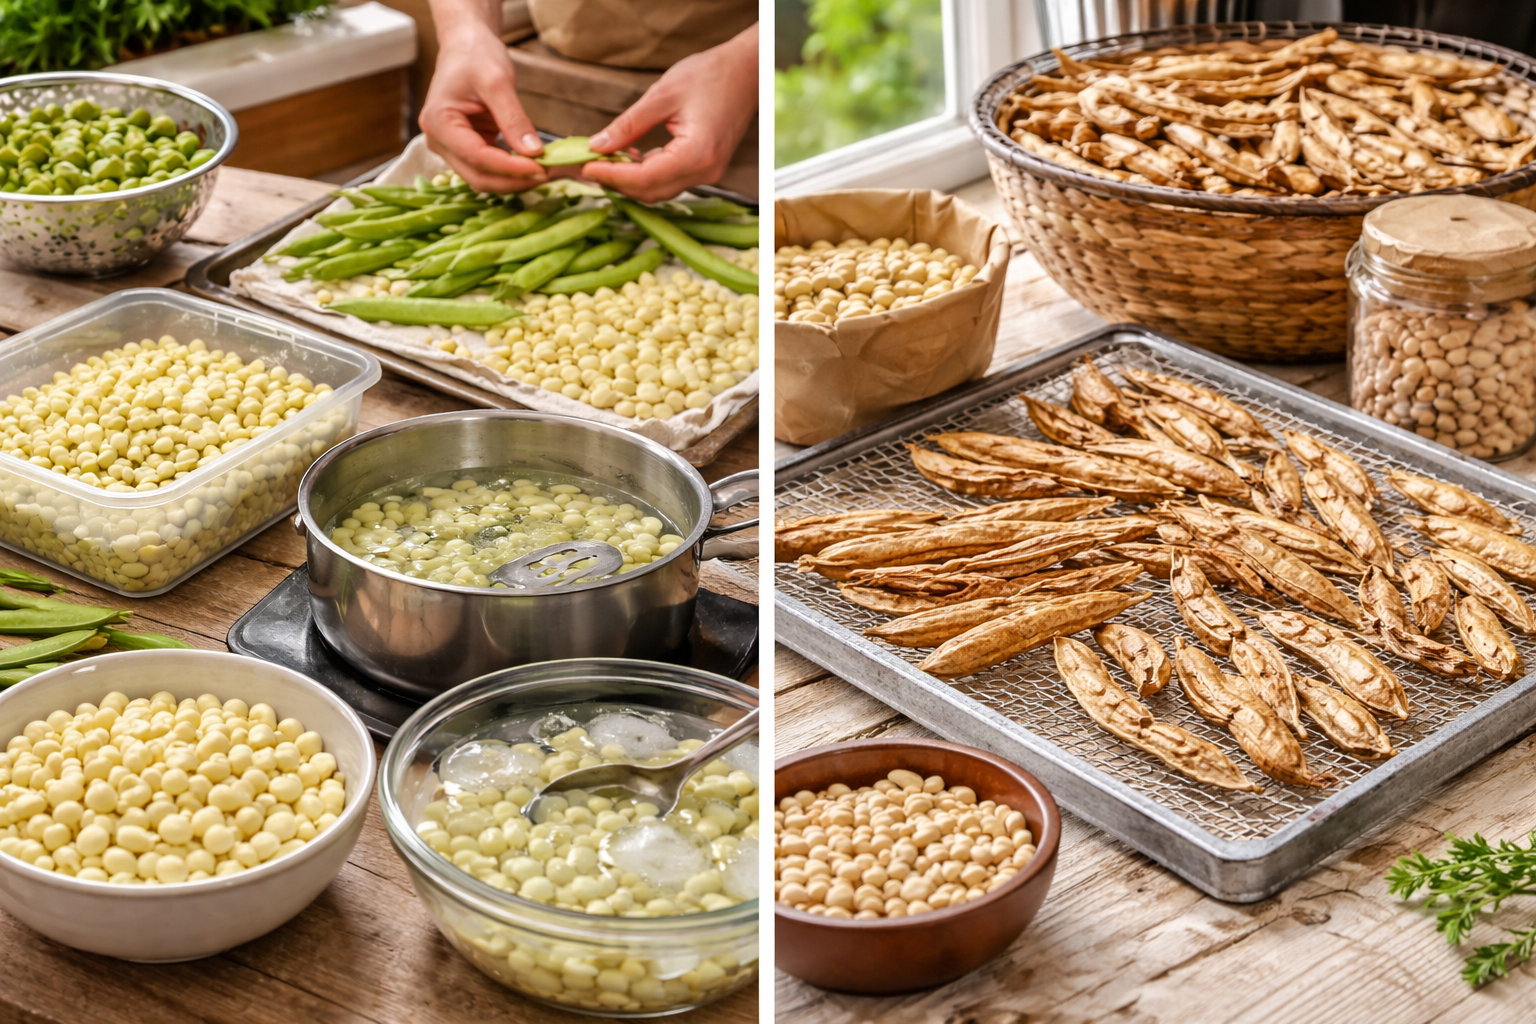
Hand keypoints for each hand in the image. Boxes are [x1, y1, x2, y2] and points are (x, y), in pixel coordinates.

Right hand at [419, 1, 548, 191]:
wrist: (466, 46)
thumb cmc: (476, 56)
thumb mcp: (498, 82)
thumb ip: (514, 119)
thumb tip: (535, 153)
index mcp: (439, 123)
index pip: (477, 157)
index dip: (511, 168)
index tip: (542, 168)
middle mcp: (439, 141)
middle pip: (479, 176)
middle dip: (515, 180)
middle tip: (550, 175)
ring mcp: (451, 149)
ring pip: (484, 179)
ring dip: (515, 180)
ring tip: (547, 172)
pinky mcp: (467, 150)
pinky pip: (490, 170)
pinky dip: (513, 172)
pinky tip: (536, 167)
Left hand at [582, 24, 757, 202]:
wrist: (746, 72)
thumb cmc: (710, 76)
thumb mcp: (662, 95)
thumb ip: (628, 125)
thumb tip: (597, 145)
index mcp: (697, 154)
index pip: (644, 178)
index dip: (611, 175)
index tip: (584, 166)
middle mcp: (706, 171)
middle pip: (650, 192)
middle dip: (616, 182)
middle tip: (586, 165)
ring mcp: (709, 174)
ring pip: (659, 191)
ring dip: (630, 180)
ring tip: (604, 159)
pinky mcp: (706, 169)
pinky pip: (670, 181)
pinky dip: (646, 174)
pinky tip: (629, 157)